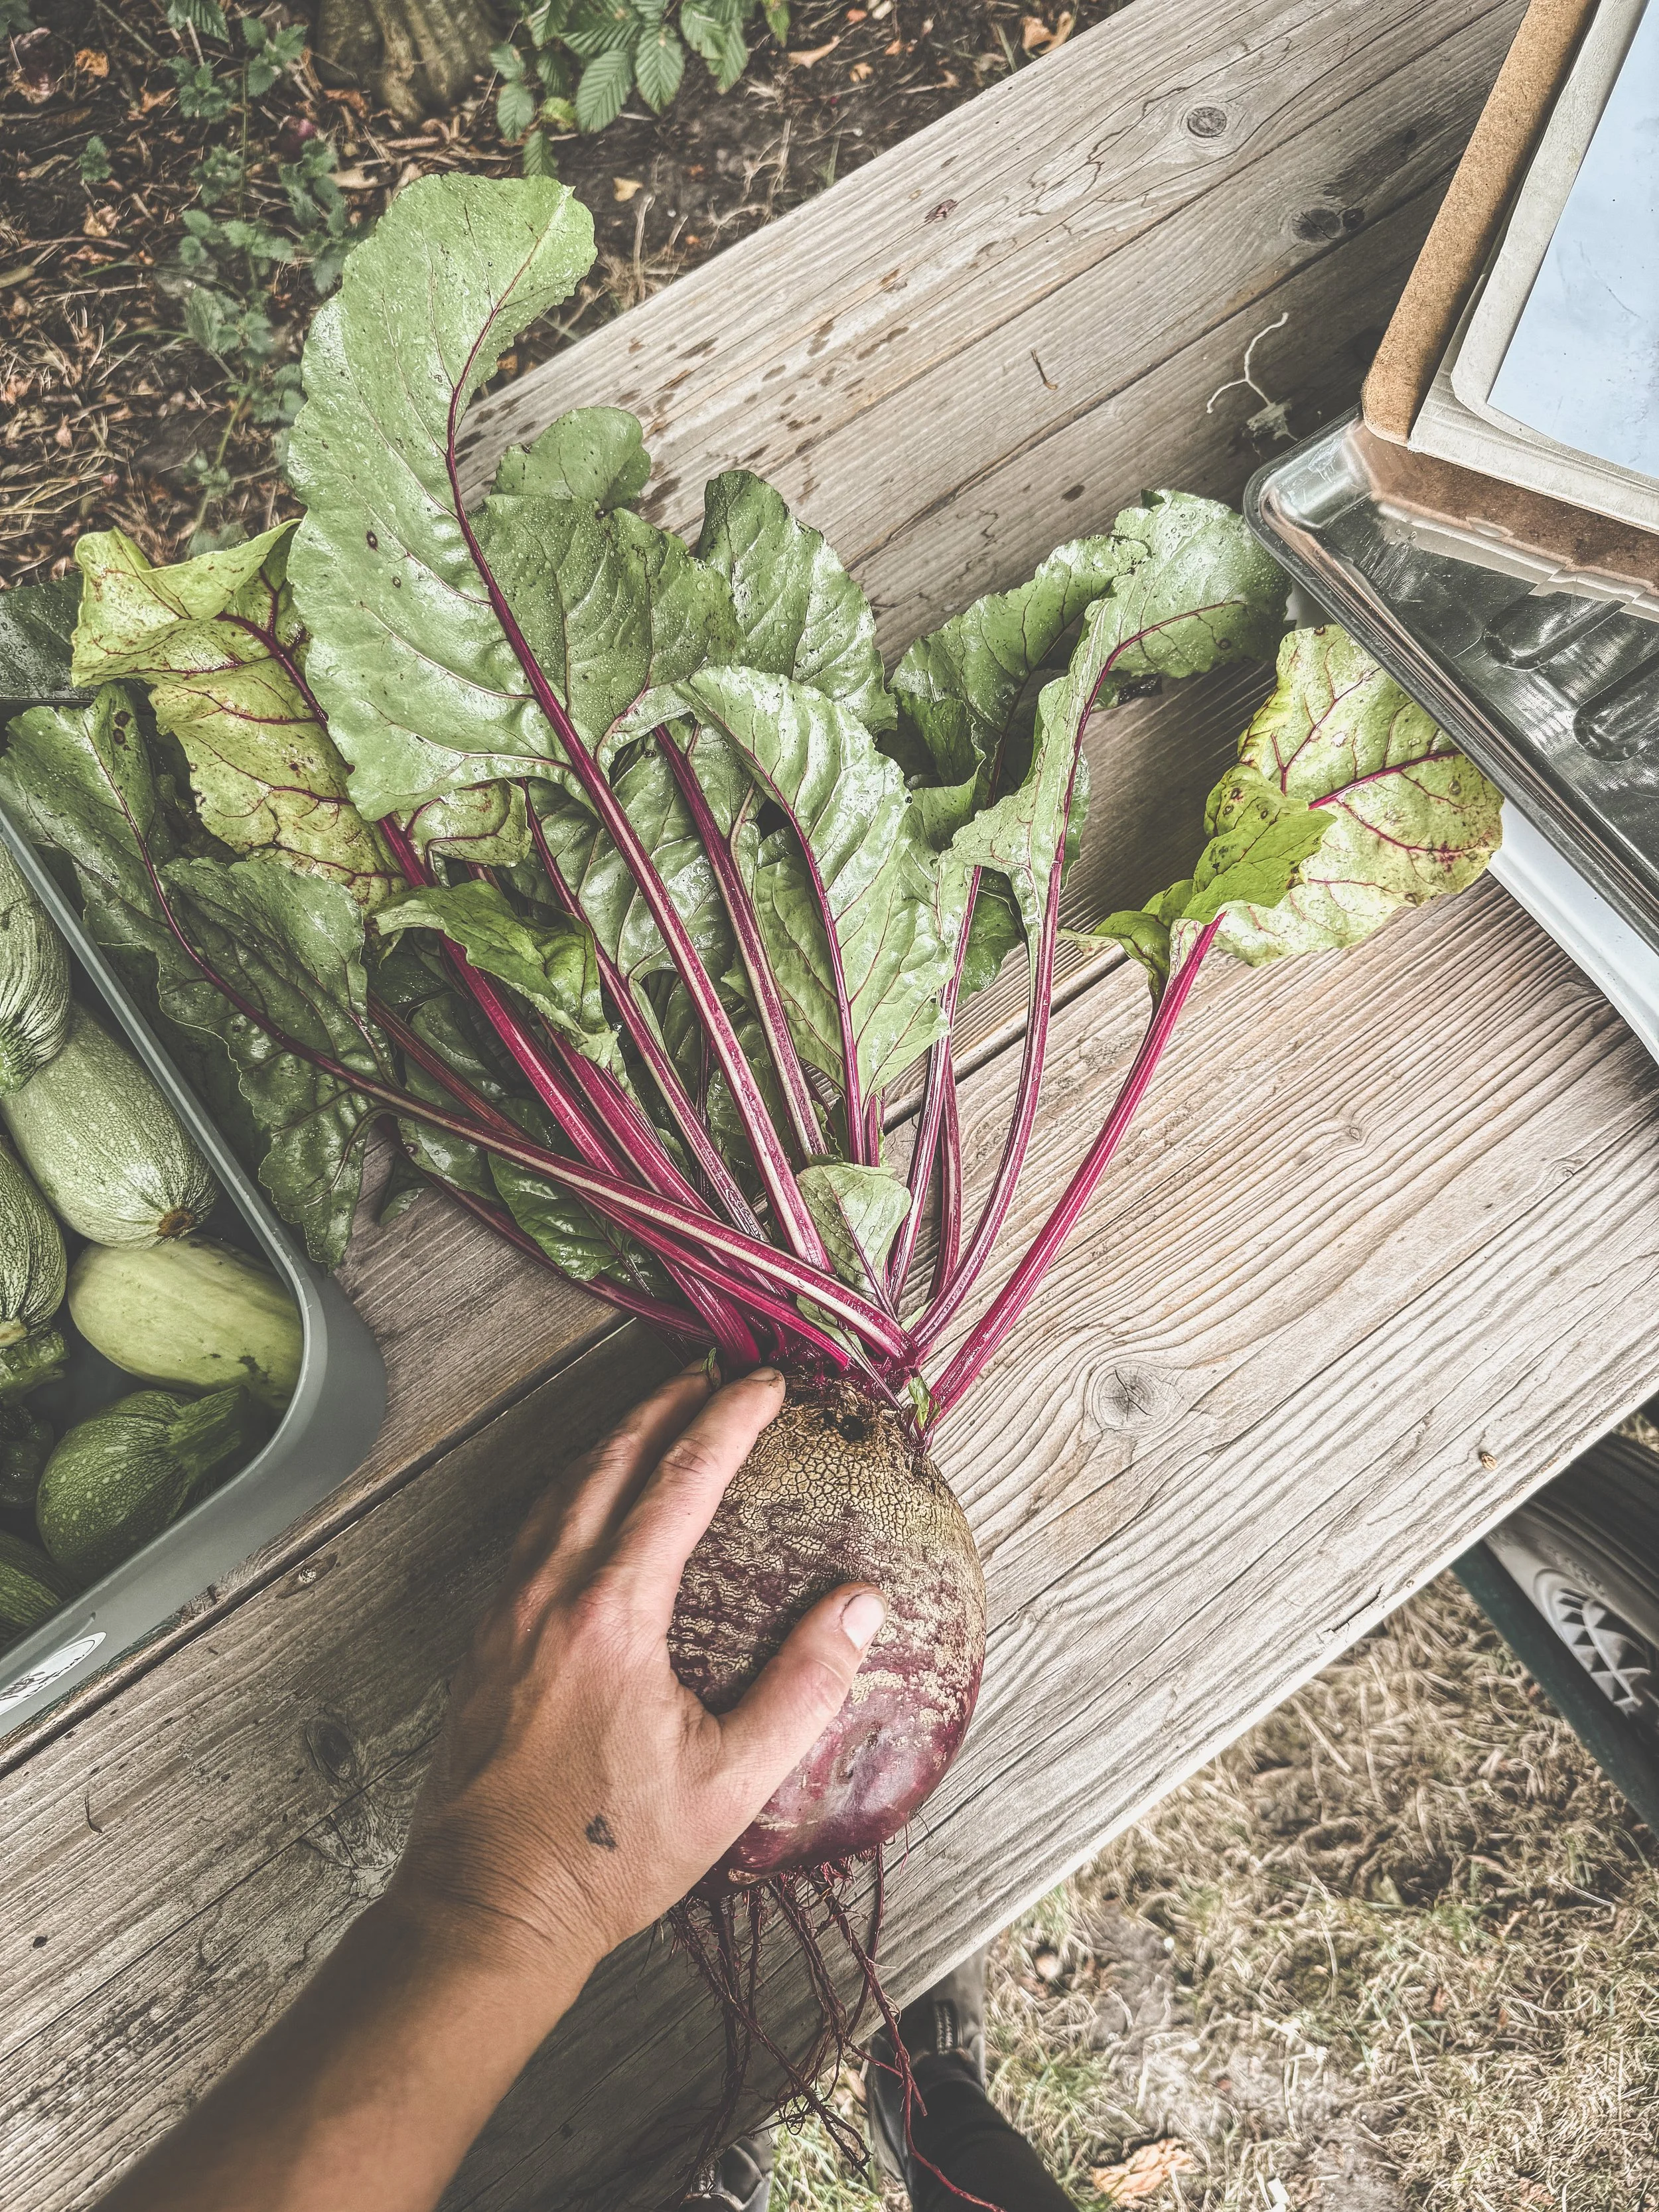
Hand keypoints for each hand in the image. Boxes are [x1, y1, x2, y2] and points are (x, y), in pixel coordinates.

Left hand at [386, 1364, 885, 2015]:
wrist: (488, 1906)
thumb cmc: (609, 1854)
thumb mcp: (731, 1782)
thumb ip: (804, 1687)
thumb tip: (861, 1606)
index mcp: (614, 1612)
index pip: (681, 1480)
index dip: (728, 1422)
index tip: (766, 1386)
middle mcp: (552, 1592)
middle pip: (611, 1461)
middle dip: (665, 1406)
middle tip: (712, 1375)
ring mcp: (507, 1612)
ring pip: (562, 1490)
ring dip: (614, 1439)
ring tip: (657, 1414)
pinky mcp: (485, 1640)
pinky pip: (532, 1530)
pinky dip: (573, 1487)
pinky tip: (589, 1499)